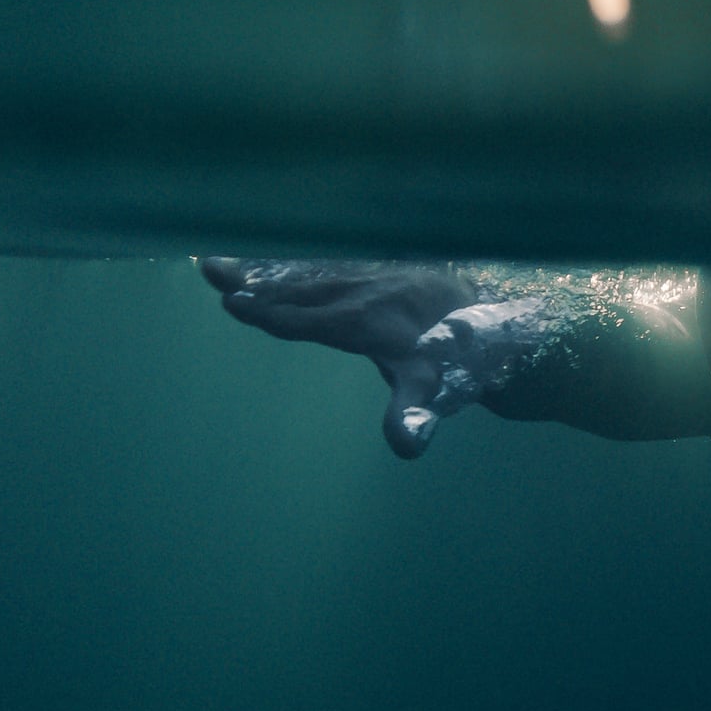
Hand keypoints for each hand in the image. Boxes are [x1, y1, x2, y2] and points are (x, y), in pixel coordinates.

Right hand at [199, 259, 539, 457]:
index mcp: (368, 322)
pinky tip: (278, 263)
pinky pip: (332, 264)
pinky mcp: (381, 269)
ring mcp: (373, 276)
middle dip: (256, 281)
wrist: (499, 328)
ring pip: (313, 272)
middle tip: (211, 269)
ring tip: (231, 264)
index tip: (232, 303)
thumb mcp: (436, 396)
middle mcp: (366, 292)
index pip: (308, 318)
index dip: (270, 313)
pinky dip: (300, 263)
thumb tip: (405, 447)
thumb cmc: (459, 368)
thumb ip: (414, 418)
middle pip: (302, 288)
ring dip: (271, 269)